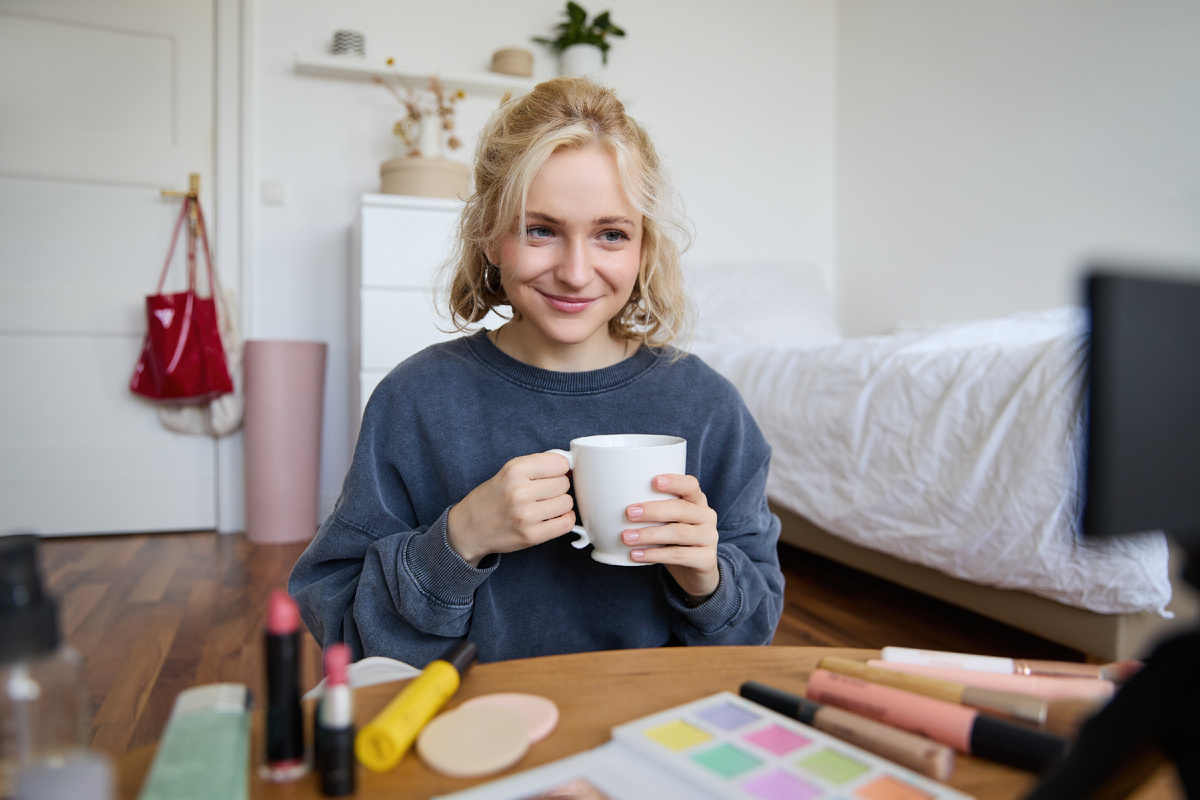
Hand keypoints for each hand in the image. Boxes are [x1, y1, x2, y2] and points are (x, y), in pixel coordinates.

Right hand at [446, 452, 575, 566]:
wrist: (468, 528)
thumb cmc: (492, 498)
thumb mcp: (508, 471)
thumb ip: (538, 465)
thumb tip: (569, 465)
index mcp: (515, 470)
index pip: (559, 463)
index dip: (559, 469)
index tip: (553, 474)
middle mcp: (520, 492)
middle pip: (564, 483)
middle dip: (558, 487)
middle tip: (543, 493)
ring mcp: (526, 515)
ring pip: (567, 503)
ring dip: (560, 504)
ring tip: (545, 506)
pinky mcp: (531, 536)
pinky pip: (566, 523)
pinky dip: (564, 520)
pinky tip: (552, 518)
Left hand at [621, 474, 719, 598]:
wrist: (696, 573)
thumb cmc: (674, 540)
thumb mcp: (667, 521)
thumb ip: (651, 510)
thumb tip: (609, 500)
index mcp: (697, 501)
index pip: (690, 485)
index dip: (674, 481)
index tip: (653, 481)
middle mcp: (706, 516)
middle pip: (681, 509)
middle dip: (653, 510)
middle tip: (629, 513)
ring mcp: (709, 538)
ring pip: (678, 533)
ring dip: (649, 534)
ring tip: (626, 537)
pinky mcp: (706, 560)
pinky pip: (678, 555)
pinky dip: (654, 555)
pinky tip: (636, 555)